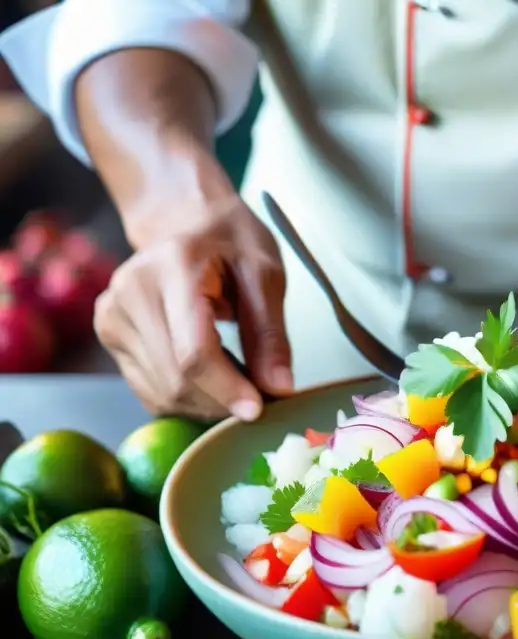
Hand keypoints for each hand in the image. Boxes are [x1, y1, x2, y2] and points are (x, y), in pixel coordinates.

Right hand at [94, 193, 291, 419]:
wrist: (183, 219)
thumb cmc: (230, 241)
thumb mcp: (265, 275)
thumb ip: (270, 334)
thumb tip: (279, 390)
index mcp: (172, 267)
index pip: (193, 351)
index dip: (226, 388)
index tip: (259, 410)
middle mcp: (130, 292)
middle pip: (175, 378)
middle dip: (222, 402)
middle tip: (261, 400)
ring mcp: (111, 316)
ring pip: (162, 393)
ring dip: (207, 404)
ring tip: (240, 383)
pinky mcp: (109, 336)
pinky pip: (151, 391)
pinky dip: (188, 399)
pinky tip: (213, 381)